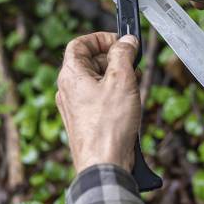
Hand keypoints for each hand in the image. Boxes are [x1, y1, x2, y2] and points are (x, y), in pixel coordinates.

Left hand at [56, 32, 140, 173]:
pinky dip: (115, 95)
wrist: (104, 165)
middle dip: (114, 59)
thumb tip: (126, 41)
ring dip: (117, 77)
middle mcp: (68, 90)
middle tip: (133, 63)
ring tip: (135, 84)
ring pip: (96, 81)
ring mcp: (75, 107)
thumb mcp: (122, 80)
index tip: (120, 42)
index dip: (101, 38)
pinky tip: (130, 103)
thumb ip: (124, 54)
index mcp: (71, 75)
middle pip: (90, 62)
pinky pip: (99, 99)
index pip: (80, 44)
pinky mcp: (85, 122)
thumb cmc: (108, 125)